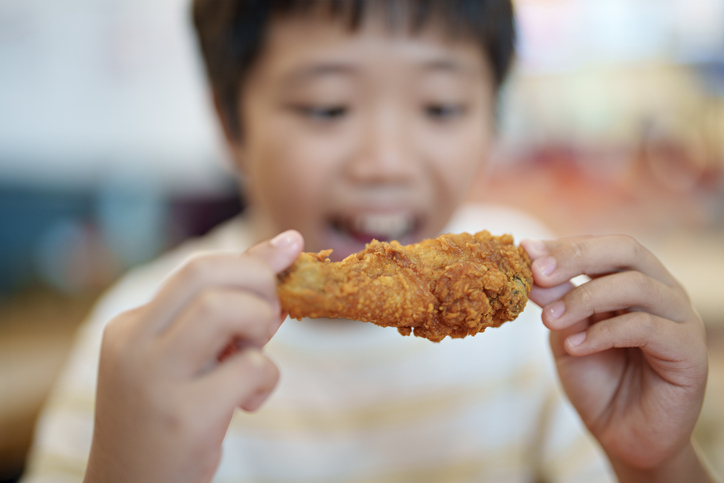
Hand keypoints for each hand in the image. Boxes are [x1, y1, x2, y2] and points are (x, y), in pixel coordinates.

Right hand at [84, 231, 303, 482]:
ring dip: (258, 322)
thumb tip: (285, 250)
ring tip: (253, 354)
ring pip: (220, 309)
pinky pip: (248, 369)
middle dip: (258, 282)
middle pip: (205, 274)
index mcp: (130, 327)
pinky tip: (250, 402)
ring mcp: (155, 381)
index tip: (289, 254)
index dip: (252, 260)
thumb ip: (225, 313)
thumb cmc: (168, 420)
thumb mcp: (186, 360)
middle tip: (269, 318)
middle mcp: (133, 346)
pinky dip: (266, 377)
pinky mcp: (184, 417)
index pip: (196, 269)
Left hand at [522, 236, 709, 479]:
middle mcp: (661, 290)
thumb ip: (558, 302)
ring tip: (550, 320)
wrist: (623, 436)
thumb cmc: (597, 381)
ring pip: (635, 285)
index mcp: (633, 279)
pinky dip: (604, 332)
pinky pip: (646, 327)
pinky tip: (576, 347)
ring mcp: (680, 318)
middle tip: (538, 273)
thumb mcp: (567, 336)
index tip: (525, 251)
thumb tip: (533, 267)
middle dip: (576, 257)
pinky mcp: (688, 351)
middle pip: (625, 250)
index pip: (603, 246)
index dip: (564, 246)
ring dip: (584, 298)